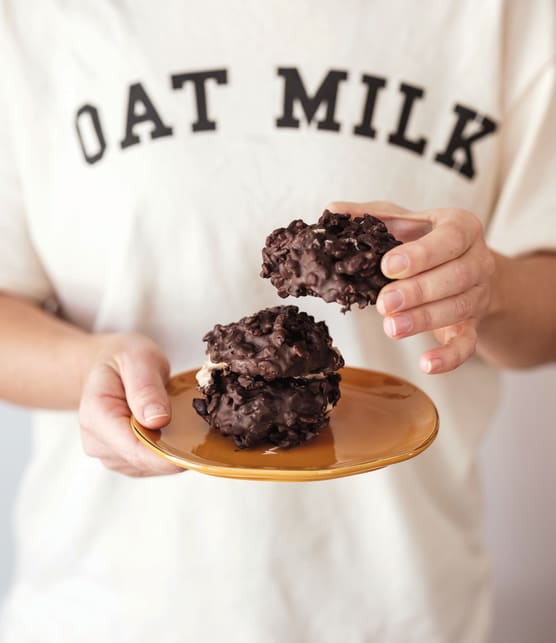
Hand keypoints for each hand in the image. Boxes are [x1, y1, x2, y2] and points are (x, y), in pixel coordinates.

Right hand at [79, 333, 182, 475]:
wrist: (109, 365)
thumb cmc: (123, 359)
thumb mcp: (139, 359)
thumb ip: (146, 388)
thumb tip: (158, 420)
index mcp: (97, 416)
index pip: (135, 449)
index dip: (167, 454)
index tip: (195, 447)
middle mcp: (97, 442)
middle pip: (144, 461)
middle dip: (173, 450)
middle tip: (195, 425)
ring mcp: (108, 454)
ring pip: (150, 467)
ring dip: (170, 451)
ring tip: (179, 422)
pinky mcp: (121, 460)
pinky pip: (150, 466)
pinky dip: (166, 452)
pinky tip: (172, 431)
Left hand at [328, 201, 495, 373]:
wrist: (463, 265)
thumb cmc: (425, 239)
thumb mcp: (400, 221)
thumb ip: (369, 216)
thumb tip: (331, 212)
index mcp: (461, 227)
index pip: (449, 238)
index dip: (421, 254)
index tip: (388, 267)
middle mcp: (477, 260)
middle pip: (455, 277)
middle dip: (418, 291)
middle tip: (384, 303)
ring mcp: (477, 295)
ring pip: (458, 309)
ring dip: (424, 321)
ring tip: (391, 328)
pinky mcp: (472, 326)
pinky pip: (468, 345)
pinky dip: (449, 357)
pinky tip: (426, 364)